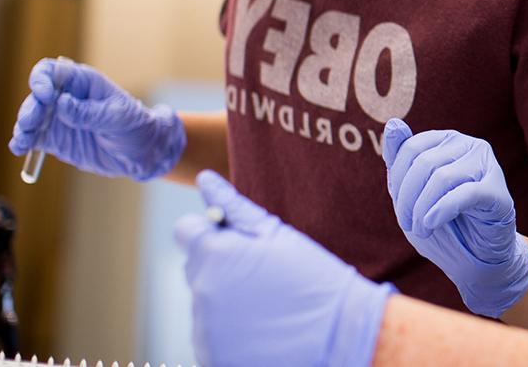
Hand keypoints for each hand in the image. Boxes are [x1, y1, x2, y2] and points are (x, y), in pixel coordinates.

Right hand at [7, 57, 184, 180]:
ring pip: (31, 117)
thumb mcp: (118, 118)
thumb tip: (61, 104)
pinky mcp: (54, 138)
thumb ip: (90, 113)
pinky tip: (19, 148)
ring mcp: (58, 118)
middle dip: (31, 107)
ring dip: (23, 126)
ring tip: (23, 140)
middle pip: (37, 96)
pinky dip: (23, 141)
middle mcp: (66, 97)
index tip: (45, 95)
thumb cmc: (136, 127)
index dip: (42, 79)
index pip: (53, 71)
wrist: (141, 153)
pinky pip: (32, 137)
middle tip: (30, 123)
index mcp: (83, 82)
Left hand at [173, 171, 391, 366]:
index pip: (186, 232)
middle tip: (265, 278)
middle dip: (221, 267)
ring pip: (204, 305)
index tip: (239, 244)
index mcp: (213, 255)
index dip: (212, 233)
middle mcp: (201, 292)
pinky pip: (212, 338)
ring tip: (269, 307)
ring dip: (227, 303)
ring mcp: (204, 330)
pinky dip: (231, 335)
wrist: (341, 333)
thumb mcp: (277, 234)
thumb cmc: (314, 276)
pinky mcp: (212, 358)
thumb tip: (204, 179)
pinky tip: (264, 332)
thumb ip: (234, 207)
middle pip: (196, 269)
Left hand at [382, 119, 527, 316]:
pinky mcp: (498, 192)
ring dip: (422, 209)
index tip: (399, 207)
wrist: (475, 256)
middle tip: (408, 224)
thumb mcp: (412, 191)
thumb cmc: (443, 221)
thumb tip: (393, 123)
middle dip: (407, 198)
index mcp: (448, 140)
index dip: (397, 179)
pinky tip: (432, 224)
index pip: (412, 147)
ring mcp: (488, 166)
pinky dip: (441, 211)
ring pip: (443, 177)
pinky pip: (465, 194)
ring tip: (421, 229)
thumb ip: (401, 158)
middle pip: (425, 162)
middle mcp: (471, 146)